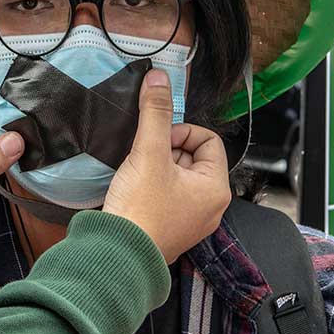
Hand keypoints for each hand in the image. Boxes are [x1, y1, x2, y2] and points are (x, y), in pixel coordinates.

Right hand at [103, 70, 230, 263]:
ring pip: (178, 177)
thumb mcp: (149, 153)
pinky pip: (168, 196)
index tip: (159, 140)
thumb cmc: (140, 210)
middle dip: (167, 151)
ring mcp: (191, 221)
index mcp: (216, 189)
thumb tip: (159, 79)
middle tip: (146, 159)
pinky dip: (153, 188)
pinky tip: (136, 191)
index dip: (181, 133)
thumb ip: (155, 113)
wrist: (118, 255)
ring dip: (158, 168)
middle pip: (194, 158)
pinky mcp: (171, 229)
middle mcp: (210, 207)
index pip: (209, 140)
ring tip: (139, 176)